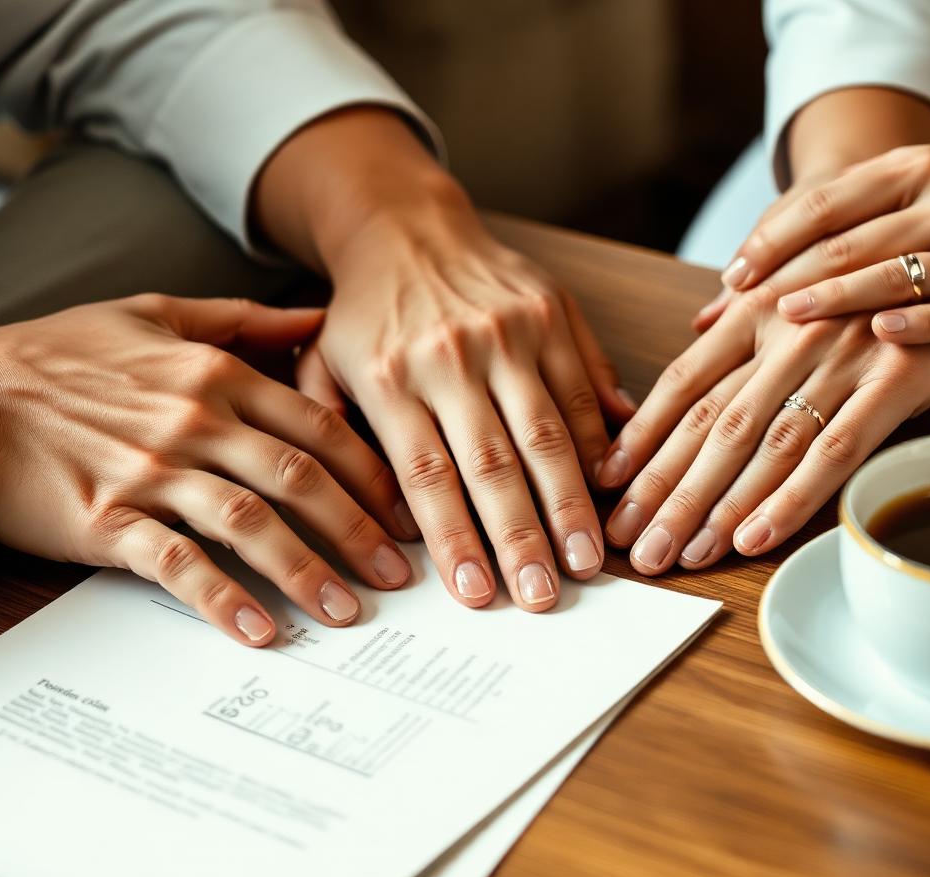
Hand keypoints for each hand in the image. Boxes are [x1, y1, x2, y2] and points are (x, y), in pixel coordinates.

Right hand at [0, 294, 415, 646]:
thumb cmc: (53, 356)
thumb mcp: (153, 312)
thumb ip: (241, 319)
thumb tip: (316, 317)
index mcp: (211, 372)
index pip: (316, 423)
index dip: (369, 471)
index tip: (405, 510)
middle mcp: (190, 420)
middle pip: (298, 476)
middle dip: (358, 529)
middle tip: (400, 575)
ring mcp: (148, 472)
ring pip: (250, 521)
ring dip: (306, 569)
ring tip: (346, 611)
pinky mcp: (106, 522)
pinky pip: (177, 564)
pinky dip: (222, 598)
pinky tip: (259, 630)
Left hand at [254, 107, 631, 612]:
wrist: (405, 226)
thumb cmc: (363, 318)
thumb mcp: (322, 372)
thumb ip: (344, 447)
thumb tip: (396, 528)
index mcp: (388, 375)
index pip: (427, 475)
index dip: (456, 540)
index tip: (478, 594)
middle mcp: (450, 354)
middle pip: (494, 464)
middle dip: (522, 539)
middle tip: (544, 597)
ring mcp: (506, 331)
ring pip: (548, 433)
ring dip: (570, 506)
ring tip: (587, 561)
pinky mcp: (551, 313)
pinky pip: (580, 390)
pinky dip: (597, 445)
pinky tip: (607, 493)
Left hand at [599, 291, 929, 568]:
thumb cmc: (881, 261)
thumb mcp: (809, 271)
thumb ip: (752, 309)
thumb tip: (696, 327)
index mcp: (759, 308)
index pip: (683, 383)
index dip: (642, 435)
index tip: (606, 481)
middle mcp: (791, 331)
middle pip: (711, 425)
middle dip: (663, 490)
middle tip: (625, 541)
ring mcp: (841, 357)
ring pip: (762, 445)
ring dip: (714, 507)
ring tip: (674, 553)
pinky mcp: (896, 380)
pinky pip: (834, 451)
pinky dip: (790, 499)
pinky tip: (751, 539)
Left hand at [702, 143, 929, 355]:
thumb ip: (864, 213)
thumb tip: (767, 261)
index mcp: (923, 171)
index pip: (829, 202)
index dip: (775, 239)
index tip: (733, 273)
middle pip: (850, 242)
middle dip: (787, 277)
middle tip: (739, 308)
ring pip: (896, 276)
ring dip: (835, 297)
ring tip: (785, 319)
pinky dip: (915, 324)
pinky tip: (878, 337)